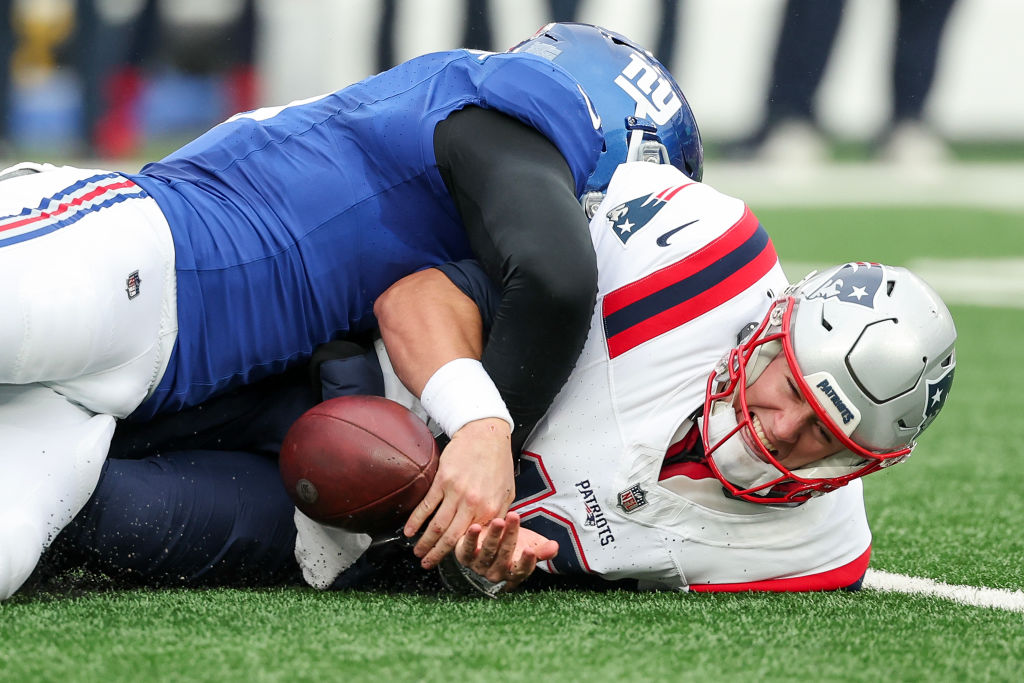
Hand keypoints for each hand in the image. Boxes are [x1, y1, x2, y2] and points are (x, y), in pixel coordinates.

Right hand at [403, 418, 514, 568]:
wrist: (486, 435)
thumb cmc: (498, 463)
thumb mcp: (506, 494)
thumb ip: (496, 516)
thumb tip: (487, 536)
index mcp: (490, 510)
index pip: (473, 540)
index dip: (460, 554)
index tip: (451, 564)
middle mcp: (472, 504)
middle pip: (451, 537)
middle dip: (437, 554)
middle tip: (427, 564)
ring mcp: (456, 493)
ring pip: (437, 525)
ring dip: (424, 542)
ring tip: (417, 553)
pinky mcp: (442, 480)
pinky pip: (426, 506)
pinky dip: (416, 520)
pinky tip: (409, 531)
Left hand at [455, 512, 558, 589]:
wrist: (487, 540)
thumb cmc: (512, 543)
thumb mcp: (529, 544)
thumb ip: (542, 549)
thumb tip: (555, 547)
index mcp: (513, 573)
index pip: (521, 570)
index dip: (526, 561)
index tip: (531, 549)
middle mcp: (495, 573)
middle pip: (504, 556)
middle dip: (510, 536)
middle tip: (514, 517)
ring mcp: (478, 566)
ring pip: (487, 551)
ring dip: (493, 536)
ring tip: (499, 521)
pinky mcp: (464, 556)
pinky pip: (468, 548)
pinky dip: (471, 538)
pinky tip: (475, 527)